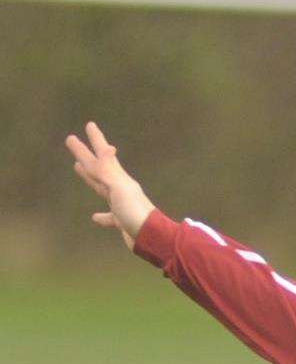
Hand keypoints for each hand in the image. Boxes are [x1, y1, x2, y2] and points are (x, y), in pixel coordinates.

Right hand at [65, 122, 154, 251]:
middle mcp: (120, 188)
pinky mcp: (122, 221)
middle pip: (100, 167)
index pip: (103, 155)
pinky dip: (102, 216)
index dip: (96, 140)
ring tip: (77, 167)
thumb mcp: (120, 188)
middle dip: (88, 153)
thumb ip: (109, 171)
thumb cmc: (135, 212)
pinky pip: (110, 216)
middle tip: (74, 140)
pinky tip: (94, 217)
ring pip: (102, 188)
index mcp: (119, 178)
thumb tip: (107, 148)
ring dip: (90, 177)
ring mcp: (121, 204)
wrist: (152, 238)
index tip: (90, 124)